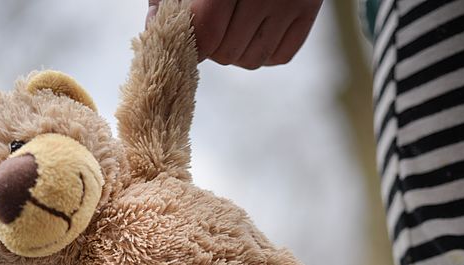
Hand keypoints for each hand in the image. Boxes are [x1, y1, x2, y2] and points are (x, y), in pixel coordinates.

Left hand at [147, 0, 323, 68]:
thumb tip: (154, 29)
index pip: (207, 31)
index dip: (193, 43)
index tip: (188, 38)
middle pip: (228, 52)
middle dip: (213, 48)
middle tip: (211, 30)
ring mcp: (290, 2)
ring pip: (253, 60)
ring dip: (236, 53)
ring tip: (232, 29)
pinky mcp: (308, 11)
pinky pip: (279, 56)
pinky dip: (263, 52)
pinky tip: (254, 31)